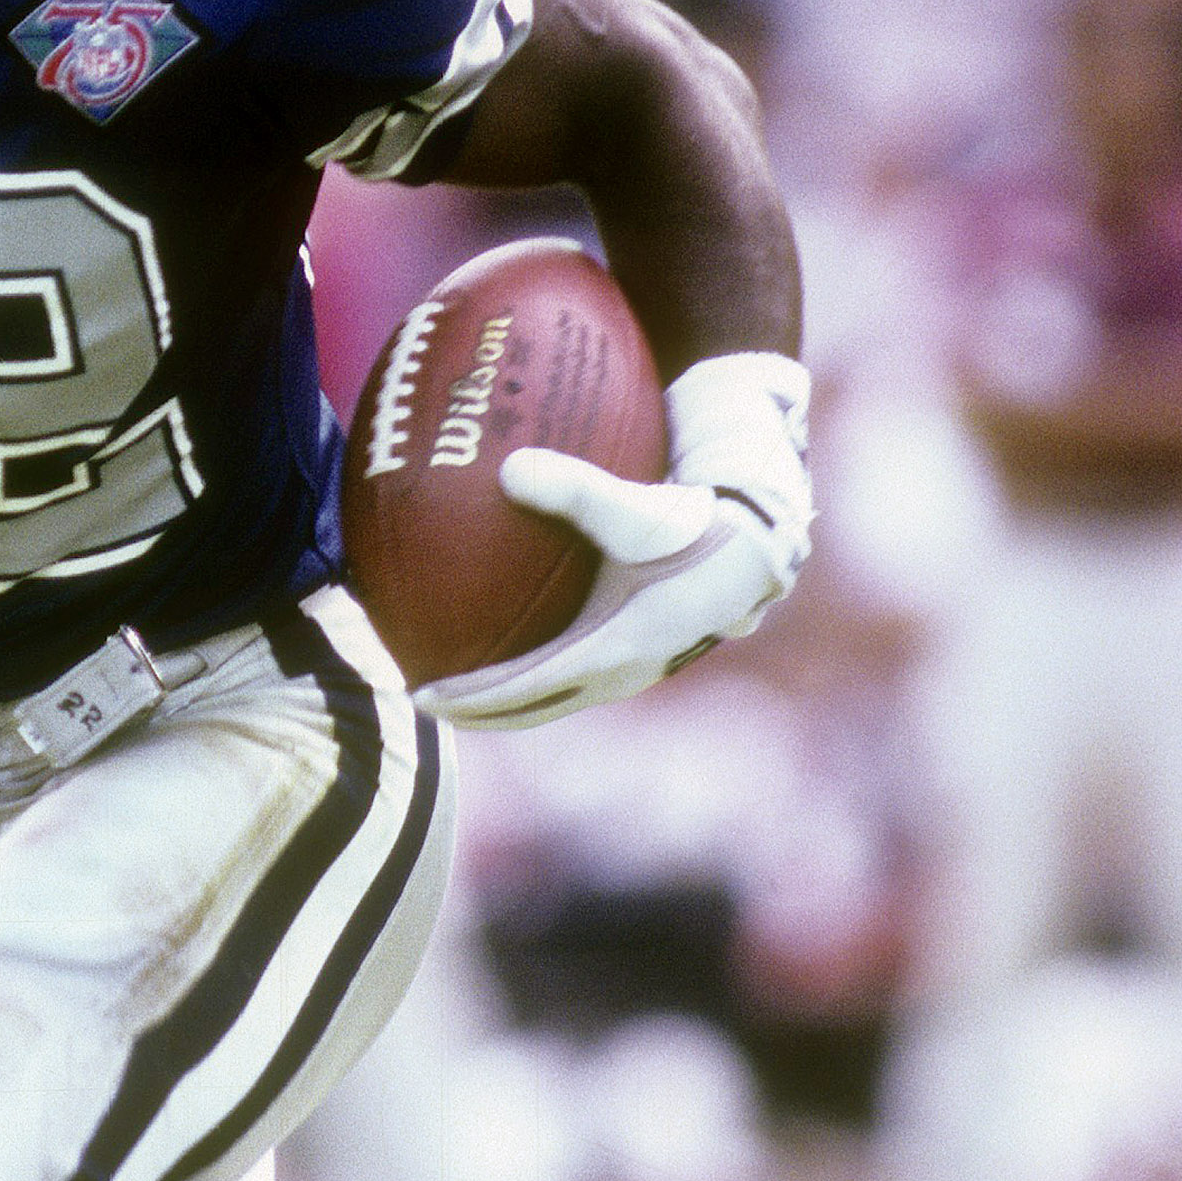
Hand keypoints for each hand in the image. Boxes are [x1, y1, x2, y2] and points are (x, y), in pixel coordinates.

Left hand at [426, 353, 810, 726]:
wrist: (762, 538)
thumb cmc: (700, 521)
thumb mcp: (635, 506)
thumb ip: (572, 489)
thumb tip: (509, 468)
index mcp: (614, 649)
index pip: (524, 690)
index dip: (469, 698)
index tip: (419, 695)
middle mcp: (623, 672)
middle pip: (530, 709)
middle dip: (474, 711)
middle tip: (421, 702)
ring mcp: (635, 668)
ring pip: (553, 699)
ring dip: (505, 700)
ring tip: (457, 688)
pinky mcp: (641, 651)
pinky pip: (573, 676)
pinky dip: (534, 676)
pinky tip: (511, 647)